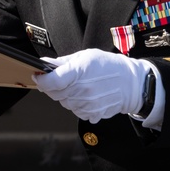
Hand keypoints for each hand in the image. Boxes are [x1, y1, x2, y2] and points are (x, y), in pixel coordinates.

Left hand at [33, 49, 152, 122]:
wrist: (131, 83)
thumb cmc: (109, 66)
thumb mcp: (86, 56)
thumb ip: (63, 62)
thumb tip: (44, 63)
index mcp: (79, 72)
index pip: (52, 81)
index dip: (41, 80)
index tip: (38, 76)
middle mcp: (82, 90)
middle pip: (54, 93)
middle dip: (53, 86)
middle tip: (62, 79)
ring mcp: (87, 104)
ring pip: (63, 103)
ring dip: (66, 95)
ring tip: (79, 86)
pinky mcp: (92, 114)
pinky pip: (75, 111)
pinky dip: (76, 104)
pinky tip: (86, 95)